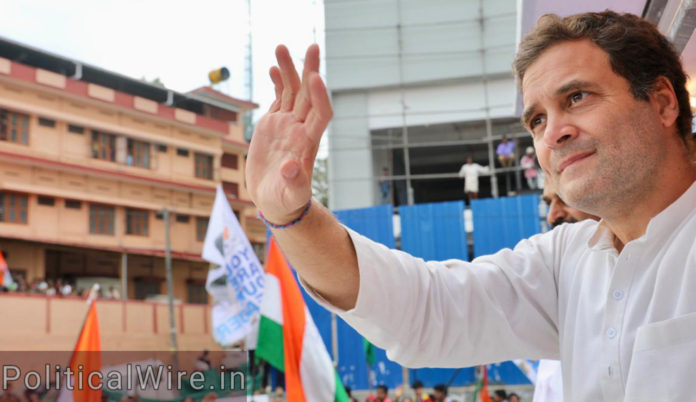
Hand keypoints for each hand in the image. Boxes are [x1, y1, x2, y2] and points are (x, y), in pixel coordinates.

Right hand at [246, 44, 331, 223]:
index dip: (320, 96)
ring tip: (282, 47)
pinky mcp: (274, 125)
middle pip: (309, 95)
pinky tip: (274, 67)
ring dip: (290, 70)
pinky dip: (278, 82)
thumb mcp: (291, 195)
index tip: (315, 78)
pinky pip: (279, 98)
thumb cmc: (286, 201)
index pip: (320, 113)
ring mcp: (288, 125)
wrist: (276, 201)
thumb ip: (294, 182)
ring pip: (292, 91)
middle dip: (310, 70)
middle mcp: (300, 129)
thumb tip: (291, 168)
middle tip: (313, 46)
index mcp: (308, 143)